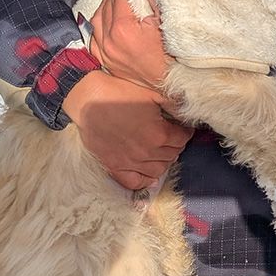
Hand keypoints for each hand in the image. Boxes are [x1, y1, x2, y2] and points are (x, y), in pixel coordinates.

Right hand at [64, 70, 191, 190]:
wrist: (88, 100)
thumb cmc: (120, 93)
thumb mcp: (152, 94)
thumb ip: (173, 105)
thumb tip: (186, 111)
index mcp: (158, 134)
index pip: (182, 139)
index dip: (185, 131)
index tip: (184, 127)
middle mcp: (146, 152)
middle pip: (172, 154)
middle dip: (176, 145)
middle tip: (174, 137)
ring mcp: (130, 162)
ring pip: (157, 170)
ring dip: (164, 161)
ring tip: (163, 151)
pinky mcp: (114, 167)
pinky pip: (134, 182)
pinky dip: (144, 180)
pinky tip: (149, 174)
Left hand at [87, 0, 171, 92]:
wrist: (168, 81)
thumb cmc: (170, 53)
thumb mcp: (164, 21)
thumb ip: (150, 0)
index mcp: (123, 28)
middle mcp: (109, 40)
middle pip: (106, 6)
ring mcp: (104, 52)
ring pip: (96, 20)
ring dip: (105, 7)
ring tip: (115, 0)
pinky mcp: (105, 60)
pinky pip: (94, 38)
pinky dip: (98, 26)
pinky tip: (107, 20)